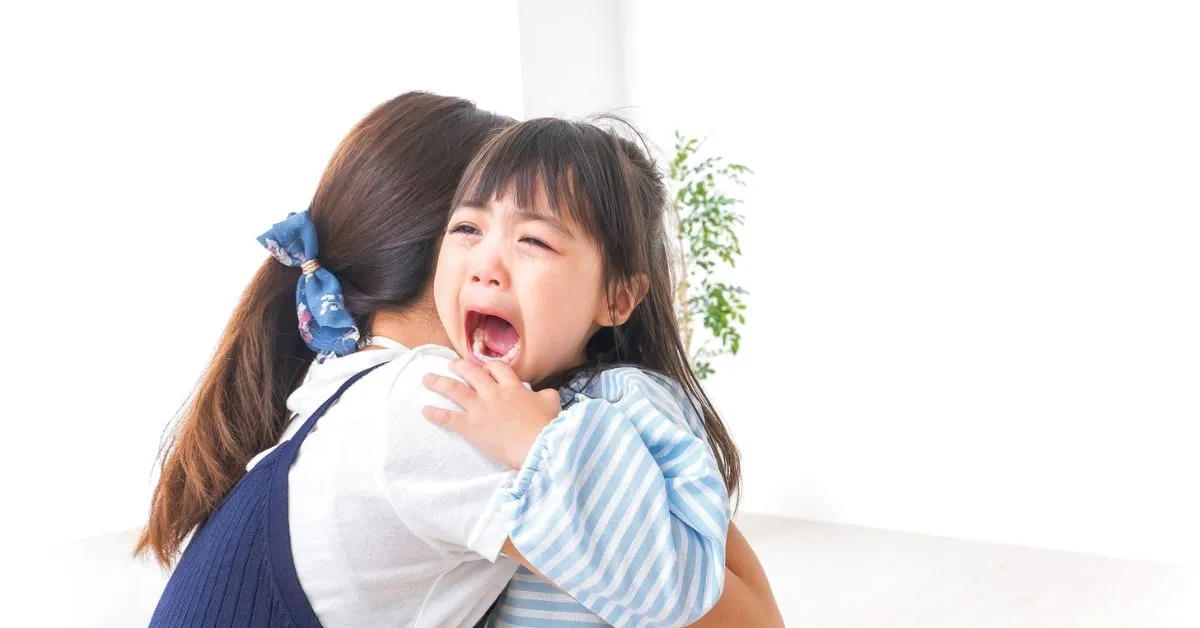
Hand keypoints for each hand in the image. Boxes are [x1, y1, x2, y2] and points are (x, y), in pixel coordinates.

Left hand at [422, 359, 561, 468]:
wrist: (538, 446)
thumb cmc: (546, 426)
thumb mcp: (552, 404)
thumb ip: (546, 395)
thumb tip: (545, 394)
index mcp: (512, 387)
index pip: (497, 368)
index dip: (489, 366)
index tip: (484, 367)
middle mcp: (493, 393)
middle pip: (471, 373)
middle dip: (459, 366)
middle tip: (451, 365)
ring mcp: (480, 409)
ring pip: (454, 390)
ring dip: (439, 383)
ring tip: (428, 379)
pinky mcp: (471, 427)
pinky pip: (448, 418)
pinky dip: (435, 414)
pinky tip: (425, 410)